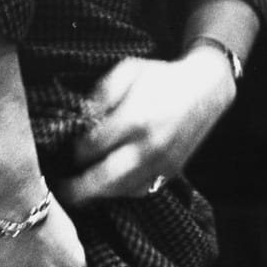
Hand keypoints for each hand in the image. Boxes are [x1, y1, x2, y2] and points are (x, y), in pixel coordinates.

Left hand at [57, 48, 235, 205]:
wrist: (205, 89)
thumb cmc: (160, 78)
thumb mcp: (127, 71)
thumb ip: (100, 94)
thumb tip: (78, 119)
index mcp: (135, 119)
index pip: (91, 148)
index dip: (75, 152)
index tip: (68, 149)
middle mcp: (148, 147)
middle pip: (104, 180)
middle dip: (78, 189)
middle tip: (60, 193)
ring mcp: (161, 164)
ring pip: (121, 191)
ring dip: (97, 195)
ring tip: (79, 194)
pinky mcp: (170, 173)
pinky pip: (139, 191)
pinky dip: (120, 192)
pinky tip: (107, 187)